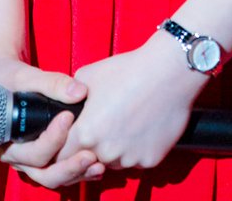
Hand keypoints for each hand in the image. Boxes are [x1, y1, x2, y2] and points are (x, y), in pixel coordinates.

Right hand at [0, 57, 106, 189]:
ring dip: (75, 172)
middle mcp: (16, 156)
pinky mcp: (43, 158)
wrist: (3, 82)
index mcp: (7, 140)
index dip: (52, 140)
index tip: (69, 117)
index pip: (32, 151)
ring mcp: (29, 161)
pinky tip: (97, 166)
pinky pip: (58, 171)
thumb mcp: (25, 77)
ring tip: (98, 164)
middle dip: (68, 166)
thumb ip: (51, 83)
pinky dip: (77, 171)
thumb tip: (80, 92)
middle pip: (43, 171)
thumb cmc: (10, 79)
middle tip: (90, 155)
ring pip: (52, 176)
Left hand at [57, 33, 208, 170]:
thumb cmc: (128, 69)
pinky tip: (142, 124)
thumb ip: (70, 97)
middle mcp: (105, 152)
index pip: (63, 153)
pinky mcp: (150, 160)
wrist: (168, 71)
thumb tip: (67, 106)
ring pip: (114, 161)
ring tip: (126, 120)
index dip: (66, 144)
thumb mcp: (87, 74)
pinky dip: (137, 148)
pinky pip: (137, 159)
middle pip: (90, 159)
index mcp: (86, 132)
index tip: (74, 134)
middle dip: (93, 145)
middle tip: (106, 122)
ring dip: (115, 148)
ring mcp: (129, 158)